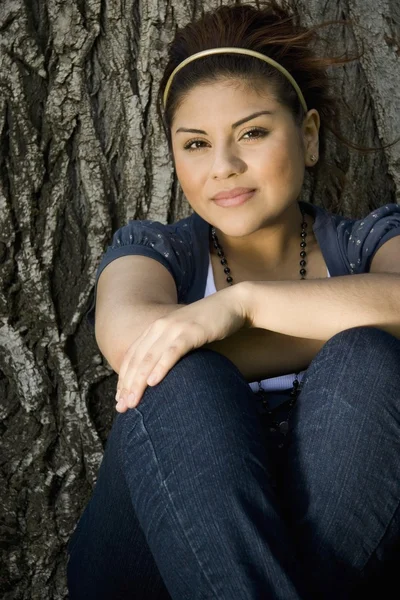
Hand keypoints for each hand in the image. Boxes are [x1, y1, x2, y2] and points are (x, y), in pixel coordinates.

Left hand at [115, 282, 249, 411]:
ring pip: (150, 358)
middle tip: (122, 407)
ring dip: (138, 381)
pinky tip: (153, 382)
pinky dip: (161, 367)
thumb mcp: (183, 336)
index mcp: (156, 328)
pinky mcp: (190, 331)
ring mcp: (174, 328)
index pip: (133, 356)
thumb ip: (169, 349)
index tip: (119, 399)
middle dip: (127, 385)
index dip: (123, 378)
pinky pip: (172, 352)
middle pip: (137, 360)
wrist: (232, 305)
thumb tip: (158, 374)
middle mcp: (160, 327)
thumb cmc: (209, 325)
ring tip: (132, 401)